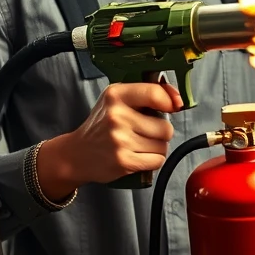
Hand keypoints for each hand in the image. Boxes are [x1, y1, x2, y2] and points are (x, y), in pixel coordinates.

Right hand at [37, 80, 183, 199]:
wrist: (77, 153)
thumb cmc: (101, 125)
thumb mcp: (116, 100)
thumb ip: (144, 94)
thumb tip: (176, 99)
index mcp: (116, 95)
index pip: (155, 94)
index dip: (170, 102)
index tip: (172, 107)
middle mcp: (117, 115)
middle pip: (165, 127)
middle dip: (160, 131)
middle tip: (143, 131)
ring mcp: (120, 139)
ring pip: (163, 145)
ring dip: (156, 147)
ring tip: (138, 144)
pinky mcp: (124, 160)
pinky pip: (157, 160)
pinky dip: (151, 160)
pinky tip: (137, 155)